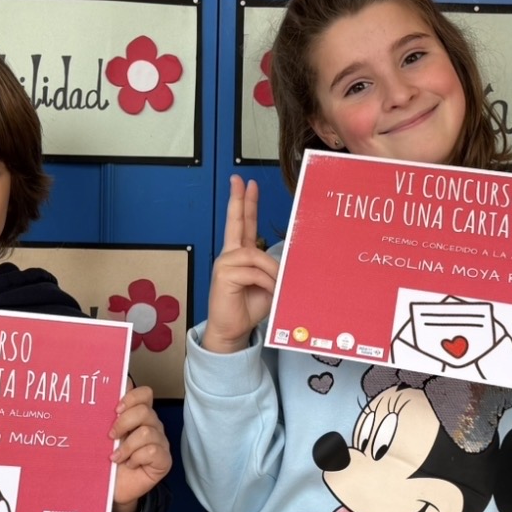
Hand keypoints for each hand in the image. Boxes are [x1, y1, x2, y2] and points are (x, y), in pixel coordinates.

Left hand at [109, 385, 170, 511]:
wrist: (112, 488)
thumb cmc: (108, 459)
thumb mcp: (104, 435)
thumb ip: (107, 416)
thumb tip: (103, 392)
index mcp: (139, 414)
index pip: (144, 393)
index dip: (131, 398)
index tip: (115, 410)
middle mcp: (152, 425)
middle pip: (145, 411)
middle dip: (123, 423)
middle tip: (110, 437)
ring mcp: (160, 442)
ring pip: (147, 432)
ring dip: (127, 446)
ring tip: (116, 457)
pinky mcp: (164, 459)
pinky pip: (152, 451)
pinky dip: (136, 458)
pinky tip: (130, 465)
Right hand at [201, 175, 278, 353]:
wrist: (232, 330)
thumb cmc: (249, 308)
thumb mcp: (269, 285)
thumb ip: (274, 269)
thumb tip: (288, 259)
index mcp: (240, 255)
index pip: (242, 223)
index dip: (245, 203)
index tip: (246, 184)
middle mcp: (230, 255)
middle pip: (235, 222)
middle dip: (239, 200)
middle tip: (240, 181)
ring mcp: (225, 264)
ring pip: (255, 255)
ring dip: (272, 271)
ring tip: (277, 286)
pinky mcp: (224, 275)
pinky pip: (252, 271)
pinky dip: (266, 281)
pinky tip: (270, 291)